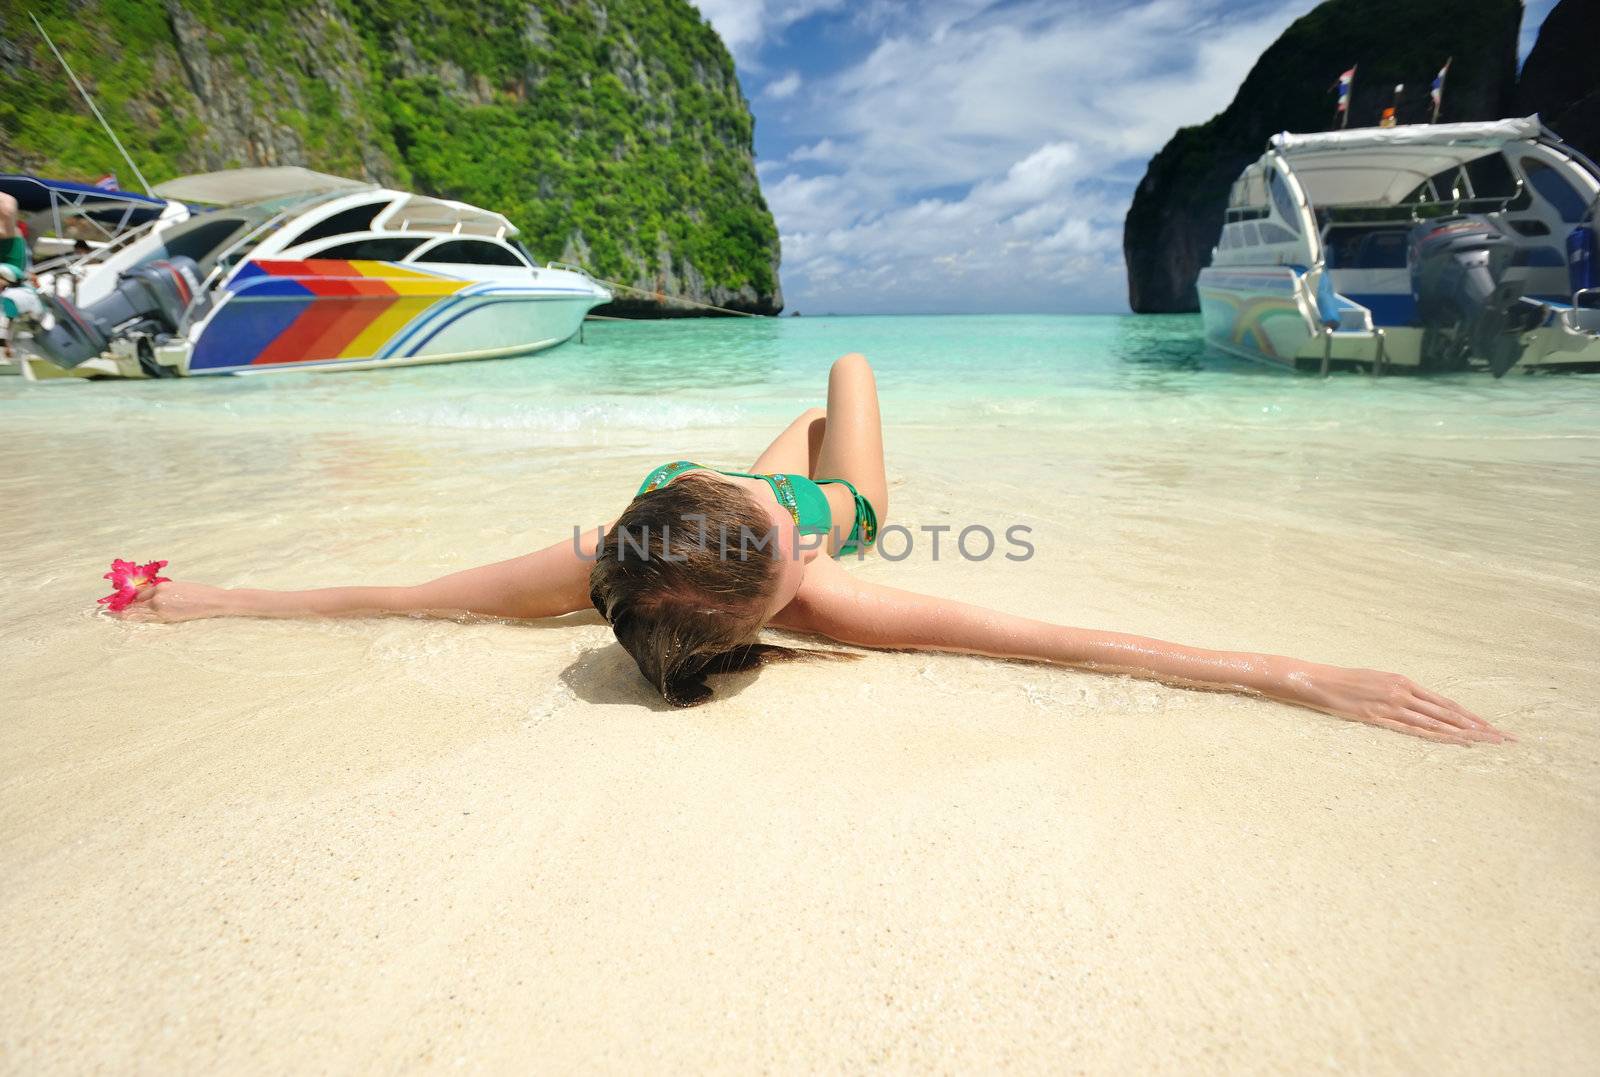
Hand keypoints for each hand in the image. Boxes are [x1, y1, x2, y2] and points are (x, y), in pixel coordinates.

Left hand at [114, 580, 229, 622]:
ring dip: (125, 614)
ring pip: (138, 611)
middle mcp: (158, 595)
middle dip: (124, 606)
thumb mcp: (180, 587)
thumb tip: (155, 597)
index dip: (132, 598)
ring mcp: (161, 607)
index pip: (141, 593)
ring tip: (113, 616)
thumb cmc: (201, 593)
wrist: (213, 601)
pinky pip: (146, 619)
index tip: (123, 602)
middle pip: (137, 602)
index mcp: (162, 586)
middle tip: (109, 610)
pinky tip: (126, 621)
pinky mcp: (166, 617)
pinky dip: (135, 620)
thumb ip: (166, 592)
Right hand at [1283, 662, 1510, 745]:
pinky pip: (1413, 731)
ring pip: (1436, 723)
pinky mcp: (1378, 719)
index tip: (1491, 726)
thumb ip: (1397, 690)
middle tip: (1504, 738)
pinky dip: (1437, 737)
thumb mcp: (1376, 680)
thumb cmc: (1344, 681)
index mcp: (1404, 681)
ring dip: (1464, 734)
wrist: (1317, 680)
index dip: (1470, 716)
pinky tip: (1454, 743)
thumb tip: (1413, 702)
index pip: (1445, 703)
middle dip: (1479, 727)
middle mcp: (1403, 693)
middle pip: (1448, 713)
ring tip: (1488, 743)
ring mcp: (1392, 706)